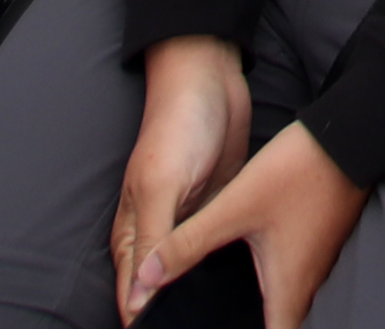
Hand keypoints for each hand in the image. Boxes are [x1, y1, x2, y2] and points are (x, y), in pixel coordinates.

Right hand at [113, 39, 258, 315]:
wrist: (208, 80)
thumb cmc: (176, 127)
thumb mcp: (163, 186)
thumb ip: (153, 242)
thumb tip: (138, 303)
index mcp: (133, 236)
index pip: (133, 298)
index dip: (147, 325)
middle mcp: (158, 236)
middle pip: (163, 294)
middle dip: (178, 317)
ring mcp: (189, 225)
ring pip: (193, 277)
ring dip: (207, 297)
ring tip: (234, 323)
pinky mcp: (218, 212)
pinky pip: (221, 252)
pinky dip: (229, 271)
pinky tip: (252, 291)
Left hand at [125, 119, 369, 328]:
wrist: (348, 136)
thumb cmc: (297, 174)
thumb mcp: (234, 206)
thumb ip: (188, 243)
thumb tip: (145, 279)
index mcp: (286, 289)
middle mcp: (305, 285)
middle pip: (274, 326)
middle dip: (240, 326)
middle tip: (209, 323)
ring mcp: (314, 264)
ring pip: (281, 303)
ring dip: (256, 311)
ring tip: (219, 310)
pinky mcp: (314, 244)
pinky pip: (288, 278)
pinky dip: (265, 285)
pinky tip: (242, 270)